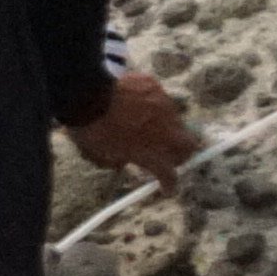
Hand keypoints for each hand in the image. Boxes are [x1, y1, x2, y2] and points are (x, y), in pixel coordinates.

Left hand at [69, 68, 200, 183]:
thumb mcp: (100, 156)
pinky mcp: (156, 88)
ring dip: (165, 126)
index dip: (170, 183)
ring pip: (175, 120)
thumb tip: (122, 160)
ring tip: (146, 123)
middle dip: (182, 152)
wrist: (87, 94)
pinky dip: (151, 105)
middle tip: (169, 154)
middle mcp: (166, 132)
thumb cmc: (90, 130)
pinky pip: (158, 99)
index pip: (170, 175)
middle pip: (189, 146)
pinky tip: (134, 103)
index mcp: (152, 154)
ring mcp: (164, 107)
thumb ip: (118, 161)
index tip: (167, 187)